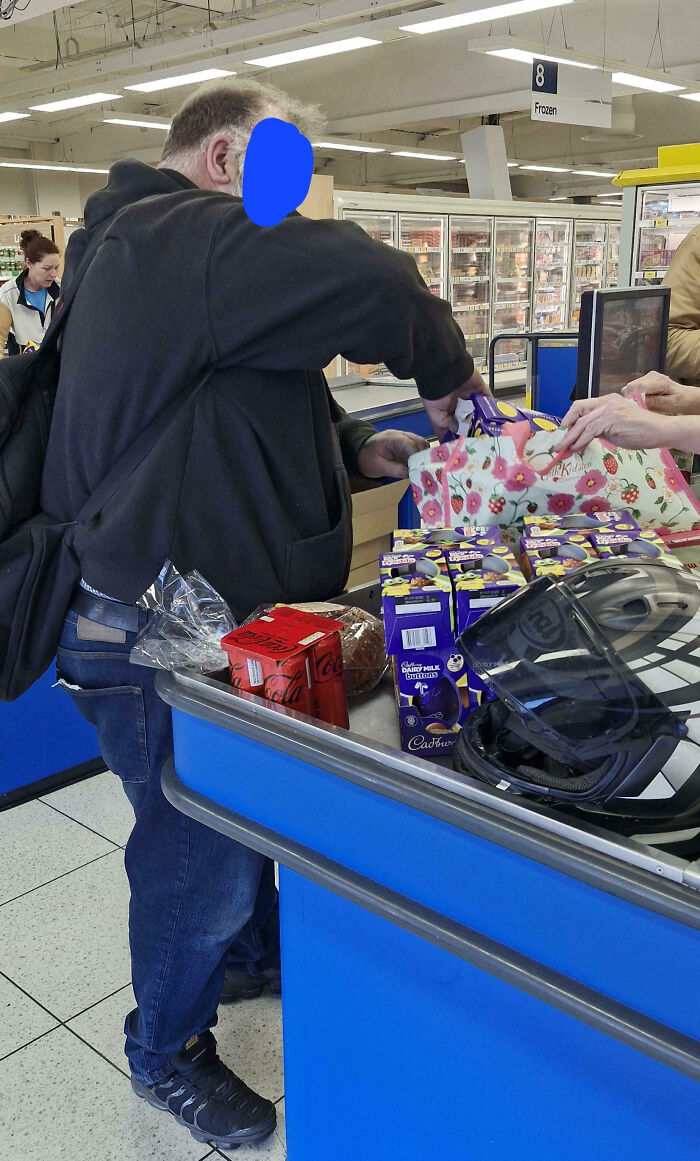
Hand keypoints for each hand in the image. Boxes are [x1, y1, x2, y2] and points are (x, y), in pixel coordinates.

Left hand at [356, 430, 428, 478]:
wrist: (360, 452)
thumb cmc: (367, 459)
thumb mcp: (379, 467)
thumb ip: (395, 470)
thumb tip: (411, 473)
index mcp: (392, 438)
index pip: (410, 444)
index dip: (417, 457)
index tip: (420, 469)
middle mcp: (400, 434)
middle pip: (419, 442)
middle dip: (423, 456)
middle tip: (423, 470)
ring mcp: (404, 437)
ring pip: (421, 443)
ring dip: (423, 456)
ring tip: (421, 469)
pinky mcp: (406, 442)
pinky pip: (418, 446)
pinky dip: (420, 455)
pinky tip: (418, 465)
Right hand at [422, 367, 490, 440]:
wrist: (444, 370)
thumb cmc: (434, 390)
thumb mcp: (435, 413)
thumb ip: (445, 425)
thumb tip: (457, 432)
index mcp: (445, 411)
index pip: (453, 428)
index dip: (458, 436)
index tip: (463, 447)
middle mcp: (458, 405)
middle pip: (469, 421)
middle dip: (474, 431)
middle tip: (480, 442)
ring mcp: (470, 397)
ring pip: (479, 412)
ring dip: (484, 421)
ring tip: (490, 433)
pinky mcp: (480, 390)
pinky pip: (489, 400)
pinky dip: (493, 407)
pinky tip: (496, 418)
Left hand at [559, 394, 675, 452]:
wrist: (659, 430)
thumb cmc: (641, 430)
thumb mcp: (616, 427)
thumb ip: (601, 428)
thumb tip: (584, 436)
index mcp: (608, 400)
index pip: (583, 405)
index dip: (570, 417)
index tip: (563, 429)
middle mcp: (607, 402)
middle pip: (579, 410)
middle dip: (566, 427)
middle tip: (559, 441)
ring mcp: (609, 409)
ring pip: (583, 423)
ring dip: (571, 437)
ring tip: (563, 448)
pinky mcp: (611, 419)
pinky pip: (590, 431)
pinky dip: (581, 440)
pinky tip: (576, 447)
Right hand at [622, 371, 699, 414]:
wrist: (685, 396)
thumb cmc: (680, 402)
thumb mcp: (668, 405)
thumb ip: (654, 402)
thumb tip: (638, 401)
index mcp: (659, 381)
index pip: (638, 387)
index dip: (632, 398)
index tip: (634, 408)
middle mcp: (652, 376)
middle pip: (631, 387)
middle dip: (631, 399)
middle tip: (638, 409)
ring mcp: (647, 376)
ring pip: (629, 388)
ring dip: (632, 398)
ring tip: (642, 405)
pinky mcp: (644, 379)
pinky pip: (632, 388)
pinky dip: (634, 396)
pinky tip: (643, 401)